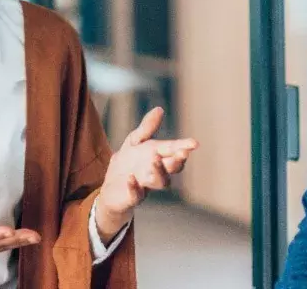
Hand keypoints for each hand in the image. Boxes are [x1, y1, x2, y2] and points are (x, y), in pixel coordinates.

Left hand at [95, 108, 197, 242]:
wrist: (112, 187)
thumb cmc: (128, 162)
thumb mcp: (135, 141)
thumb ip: (147, 127)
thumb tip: (159, 109)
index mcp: (159, 156)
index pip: (175, 151)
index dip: (185, 147)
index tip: (194, 143)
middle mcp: (157, 172)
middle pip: (172, 168)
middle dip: (177, 161)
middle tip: (181, 153)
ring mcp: (146, 185)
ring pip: (160, 182)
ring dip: (159, 171)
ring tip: (154, 159)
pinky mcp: (132, 196)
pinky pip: (137, 195)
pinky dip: (135, 188)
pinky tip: (131, 179)